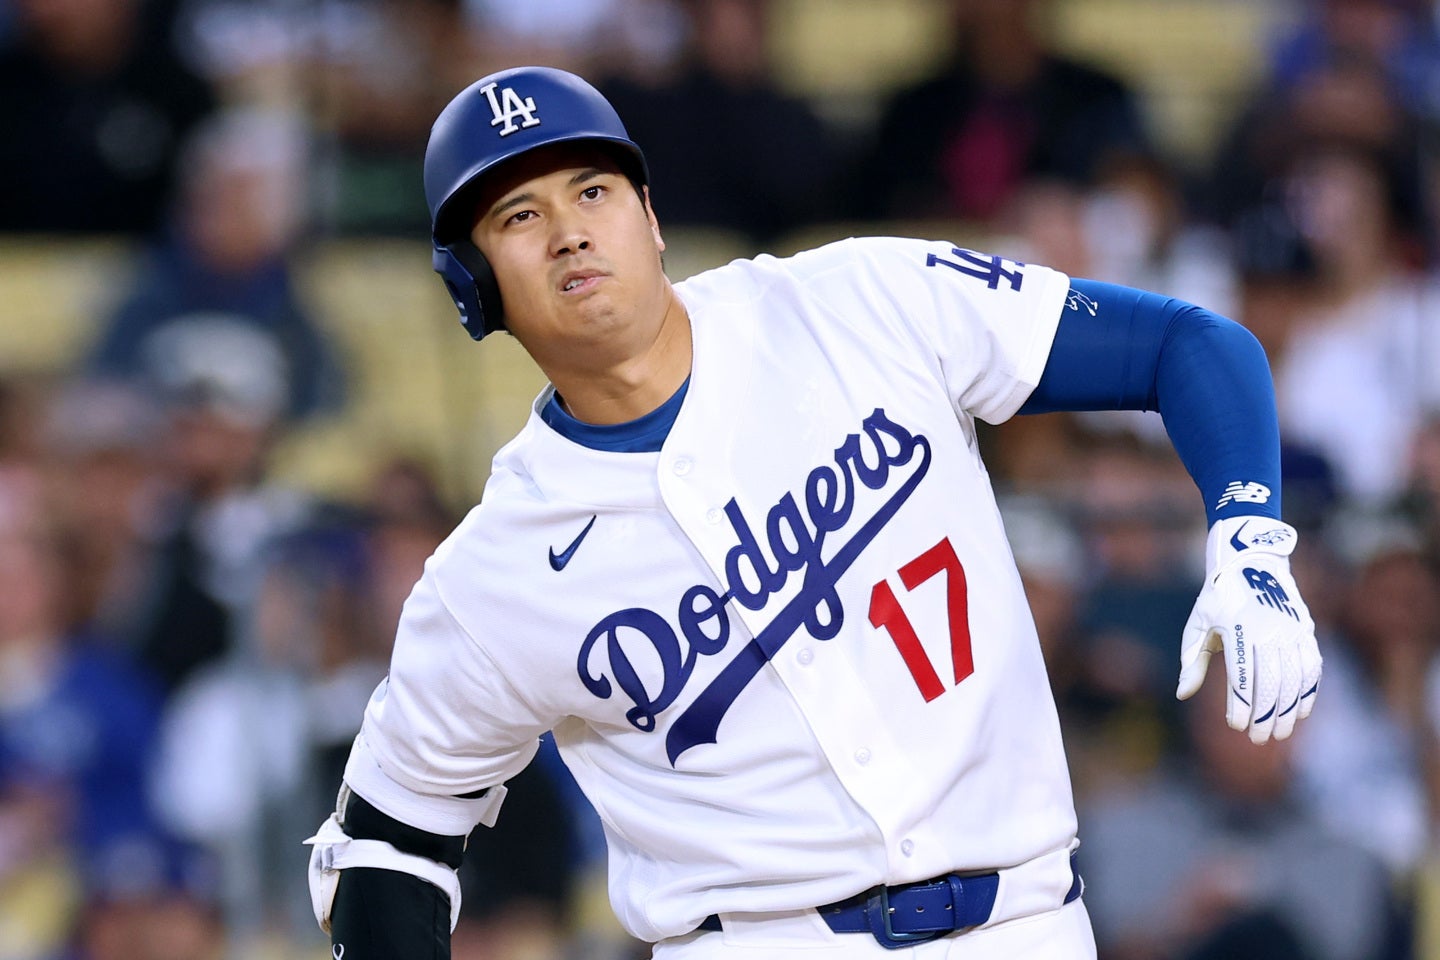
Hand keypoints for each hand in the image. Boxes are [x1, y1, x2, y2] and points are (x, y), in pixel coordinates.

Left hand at [1176, 517, 1321, 742]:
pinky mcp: (1305, 631)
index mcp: (1237, 629)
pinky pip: (1312, 667)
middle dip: (1265, 715)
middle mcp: (1267, 631)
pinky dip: (1309, 692)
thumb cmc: (1218, 597)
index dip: (1240, 705)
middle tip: (1258, 739)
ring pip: (1294, 679)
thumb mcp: (1198, 624)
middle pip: (1271, 683)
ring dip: (1289, 710)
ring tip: (1280, 733)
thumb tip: (1182, 694)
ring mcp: (1291, 631)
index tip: (1236, 726)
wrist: (1253, 561)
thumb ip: (1192, 662)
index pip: (1241, 677)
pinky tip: (1301, 712)